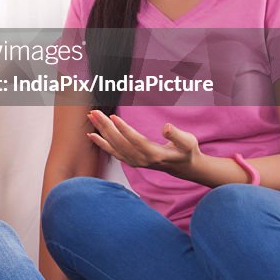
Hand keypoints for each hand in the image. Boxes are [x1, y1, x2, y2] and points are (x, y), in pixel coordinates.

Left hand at [86, 110, 201, 175]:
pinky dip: (101, 143)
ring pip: (114, 146)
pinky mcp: (131, 160)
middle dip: (106, 126)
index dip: (124, 129)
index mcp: (155, 154)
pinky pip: (113, 152)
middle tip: (95, 112)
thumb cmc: (186, 151)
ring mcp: (135, 161)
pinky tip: (92, 134)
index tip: (113, 116)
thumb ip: (177, 136)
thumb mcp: (188, 142)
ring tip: (91, 117)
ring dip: (101, 131)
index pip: (136, 141)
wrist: (184, 167)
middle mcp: (142, 160)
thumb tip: (166, 127)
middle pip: (120, 142)